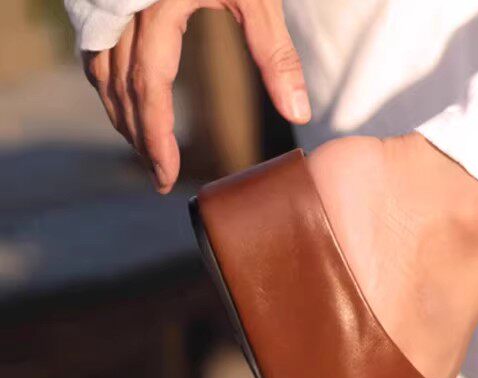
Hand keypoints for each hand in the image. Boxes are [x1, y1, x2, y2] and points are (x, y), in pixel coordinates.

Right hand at [82, 0, 309, 193]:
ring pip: (102, 70)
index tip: (168, 176)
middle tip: (161, 178)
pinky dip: (107, 81)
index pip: (150, 89)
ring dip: (121, 114)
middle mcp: (125, 6)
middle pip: (122, 88)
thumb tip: (300, 114)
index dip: (155, 137)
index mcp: (158, 7)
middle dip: (139, 138)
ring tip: (146, 150)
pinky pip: (96, 47)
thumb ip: (275, 54)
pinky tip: (124, 102)